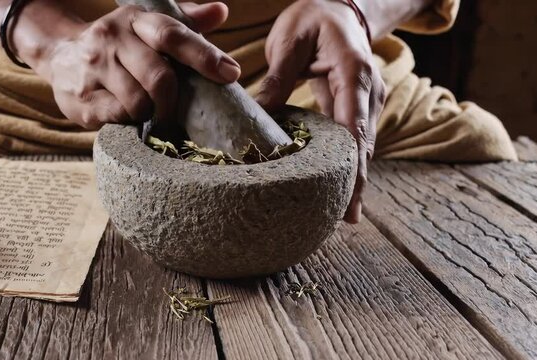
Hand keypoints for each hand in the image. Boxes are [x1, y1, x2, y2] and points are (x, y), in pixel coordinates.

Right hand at [31, 2, 239, 128]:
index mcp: (134, 20)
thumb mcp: (147, 28)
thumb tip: (221, 11)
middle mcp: (111, 39)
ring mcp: (93, 69)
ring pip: (139, 102)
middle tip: (180, 113)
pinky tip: (130, 117)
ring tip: (153, 114)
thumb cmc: (119, 46)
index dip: (203, 55)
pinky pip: (118, 117)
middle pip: (159, 77)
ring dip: (153, 114)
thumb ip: (184, 23)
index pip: (172, 34)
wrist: (59, 55)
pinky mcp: (82, 99)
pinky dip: (132, 122)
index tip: (229, 73)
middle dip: (175, 101)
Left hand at [256, 0, 384, 223]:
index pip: (355, 128)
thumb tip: (260, 115)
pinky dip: (348, 162)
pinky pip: (354, 138)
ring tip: (343, 213)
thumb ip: (278, 77)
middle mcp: (369, 91)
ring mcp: (368, 99)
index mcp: (354, 74)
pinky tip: (337, 185)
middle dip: (358, 182)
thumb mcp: (289, 40)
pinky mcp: (359, 105)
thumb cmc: (313, 18)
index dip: (354, 167)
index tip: (349, 198)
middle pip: (365, 145)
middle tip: (345, 219)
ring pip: (363, 146)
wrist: (339, 6)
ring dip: (354, 177)